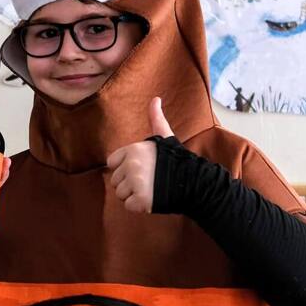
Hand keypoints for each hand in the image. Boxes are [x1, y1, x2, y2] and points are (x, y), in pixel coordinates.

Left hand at [106, 97, 173, 212]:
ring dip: (133, 196)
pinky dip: (139, 207)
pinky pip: (129, 206)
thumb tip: (155, 99)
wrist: (193, 181)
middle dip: (129, 184)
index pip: (112, 163)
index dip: (125, 169)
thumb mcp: (165, 136)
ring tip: (150, 190)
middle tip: (148, 181)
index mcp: (132, 150)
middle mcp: (131, 165)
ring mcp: (136, 183)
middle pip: (115, 181)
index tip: (141, 169)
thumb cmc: (176, 159)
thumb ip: (156, 119)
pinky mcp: (141, 200)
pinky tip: (151, 199)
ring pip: (120, 195)